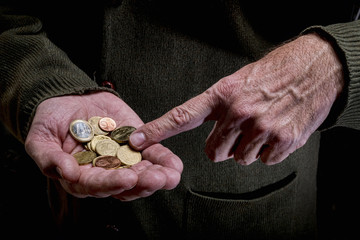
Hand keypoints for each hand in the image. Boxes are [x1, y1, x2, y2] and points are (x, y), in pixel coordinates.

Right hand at [25, 92, 182, 200]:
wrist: (68, 98)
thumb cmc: (50, 122)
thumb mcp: (40, 139)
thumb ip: (48, 158)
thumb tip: (66, 173)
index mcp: (82, 177)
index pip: (98, 185)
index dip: (112, 184)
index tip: (128, 179)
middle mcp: (105, 171)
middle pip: (125, 185)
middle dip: (142, 184)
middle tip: (157, 179)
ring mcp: (123, 158)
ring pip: (142, 173)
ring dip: (158, 176)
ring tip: (170, 176)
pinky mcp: (137, 143)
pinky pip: (152, 154)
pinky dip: (164, 159)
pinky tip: (174, 165)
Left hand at [129, 33, 343, 164]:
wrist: (313, 69)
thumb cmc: (272, 75)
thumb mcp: (237, 82)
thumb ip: (219, 107)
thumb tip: (212, 135)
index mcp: (222, 94)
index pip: (182, 115)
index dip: (158, 130)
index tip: (138, 140)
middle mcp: (238, 111)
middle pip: (214, 153)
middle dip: (223, 148)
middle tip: (238, 131)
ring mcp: (261, 126)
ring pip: (240, 159)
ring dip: (248, 148)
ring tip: (262, 126)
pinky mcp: (282, 139)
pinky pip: (265, 161)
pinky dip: (269, 151)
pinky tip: (276, 131)